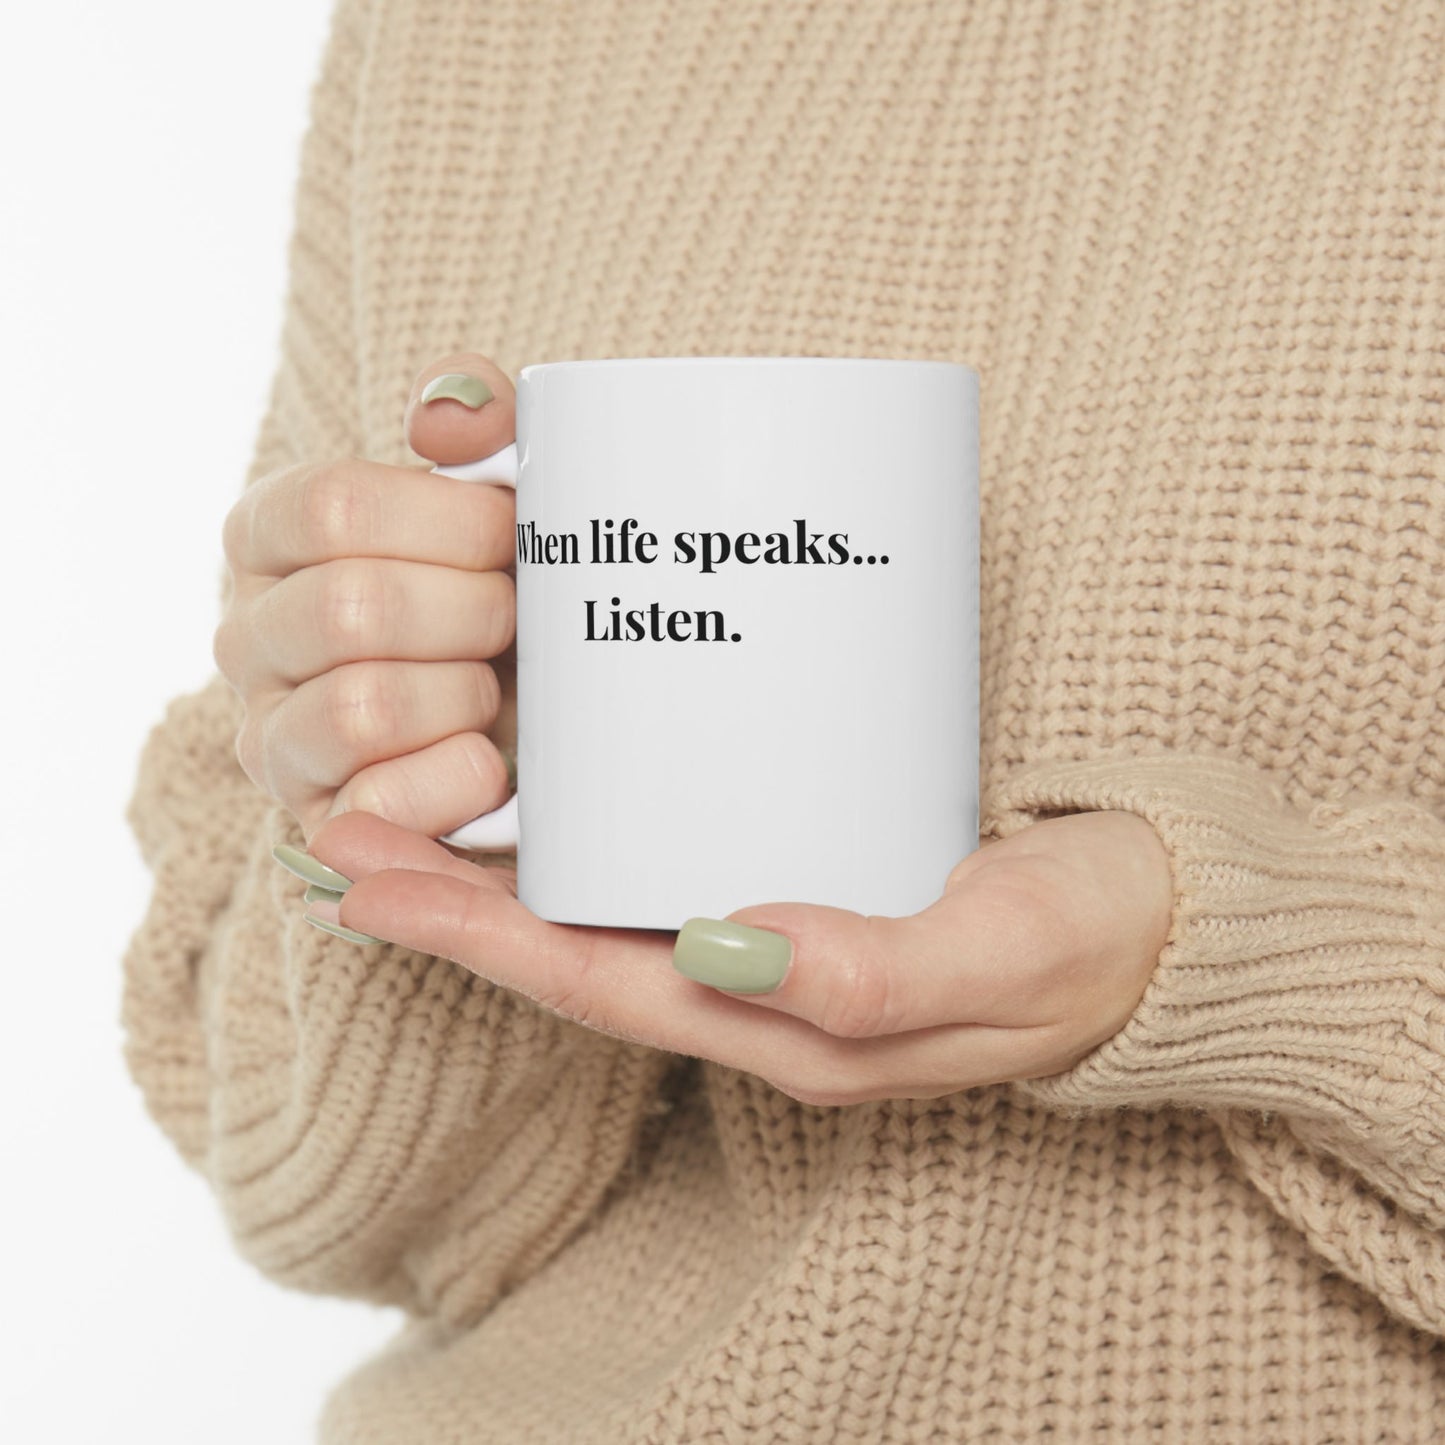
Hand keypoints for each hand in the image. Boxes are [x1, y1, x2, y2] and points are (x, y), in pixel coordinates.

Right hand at [215, 353, 518, 845]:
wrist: (529, 714)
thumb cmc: (502, 587)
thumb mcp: (501, 490)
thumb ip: (479, 420)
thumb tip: (447, 418)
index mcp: (270, 535)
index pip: (334, 507)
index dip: (451, 522)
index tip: (513, 534)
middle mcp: (246, 635)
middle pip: (353, 609)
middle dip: (472, 613)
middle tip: (516, 617)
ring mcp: (272, 737)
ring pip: (362, 708)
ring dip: (465, 695)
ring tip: (493, 688)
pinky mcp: (319, 823)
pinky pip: (381, 804)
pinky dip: (460, 779)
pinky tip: (491, 760)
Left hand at [293, 806, 1174, 1104]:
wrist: (1167, 922)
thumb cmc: (1092, 939)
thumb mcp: (1002, 953)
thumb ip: (872, 970)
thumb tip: (724, 946)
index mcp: (792, 1027)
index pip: (598, 986)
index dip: (476, 939)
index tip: (367, 882)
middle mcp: (765, 995)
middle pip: (576, 953)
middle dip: (453, 903)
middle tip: (343, 832)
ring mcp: (781, 946)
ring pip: (611, 916)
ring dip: (506, 871)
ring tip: (410, 807)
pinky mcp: (809, 884)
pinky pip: (672, 873)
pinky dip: (594, 841)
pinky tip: (561, 791)